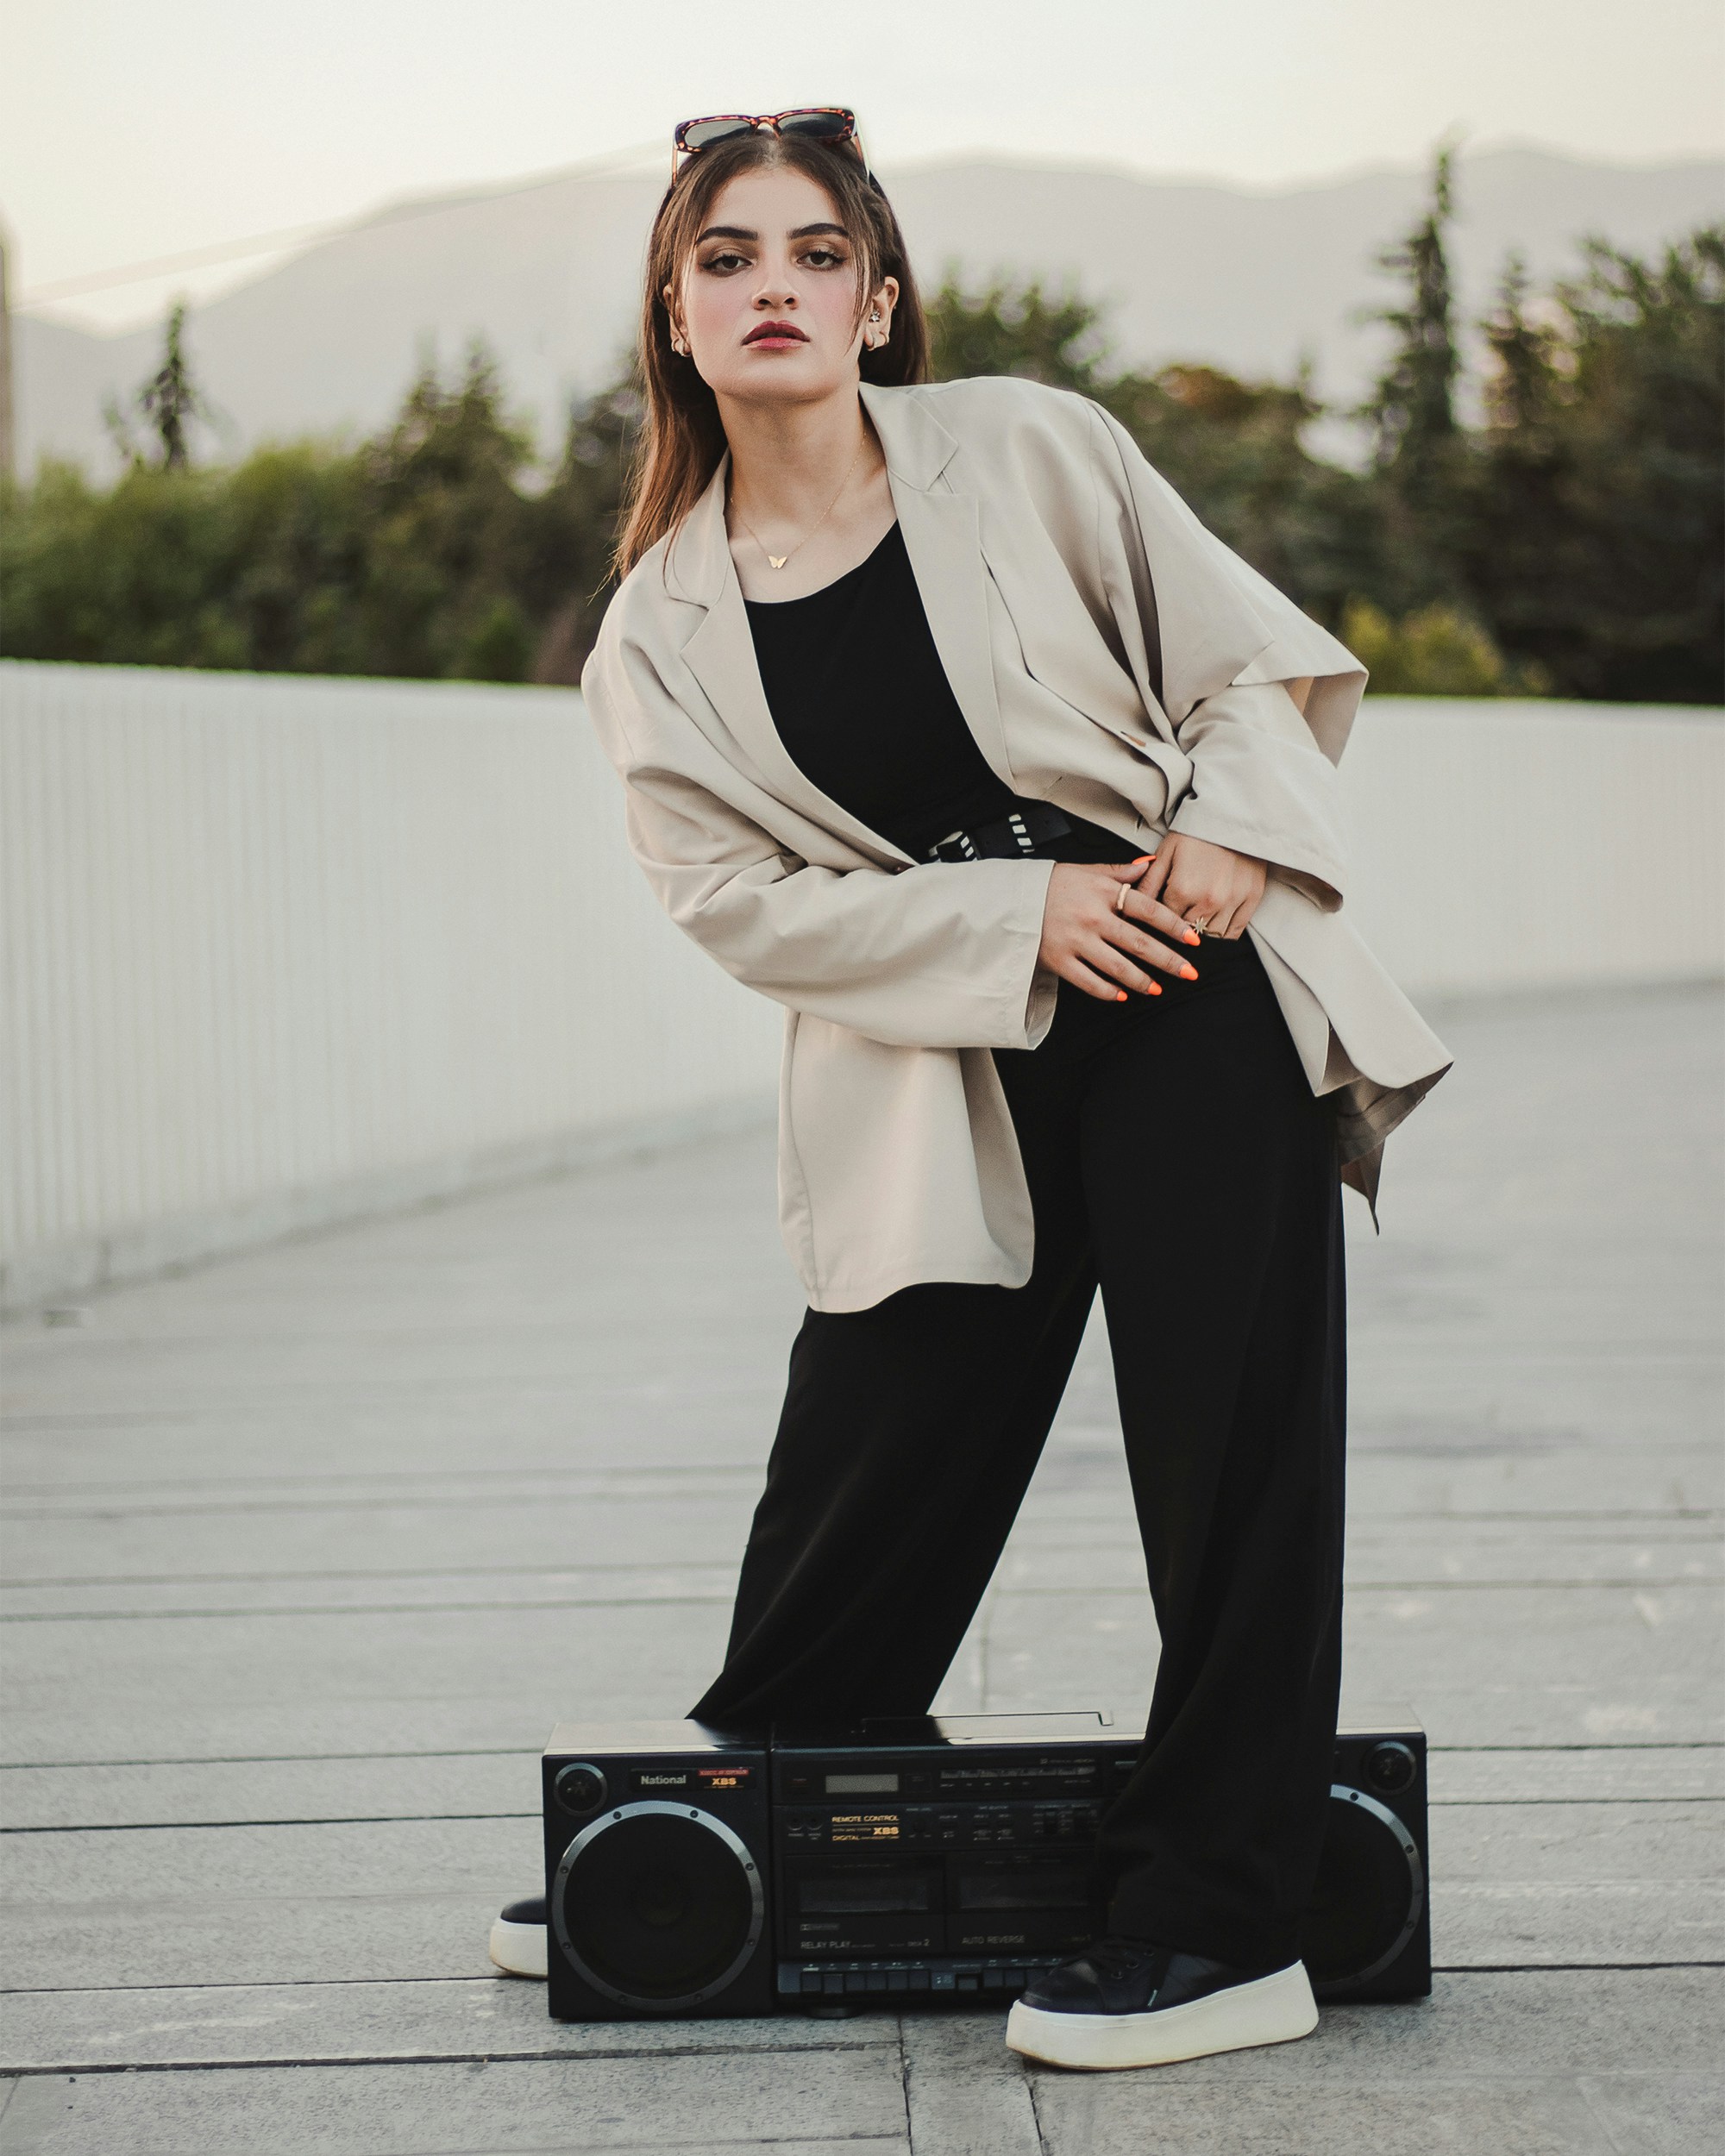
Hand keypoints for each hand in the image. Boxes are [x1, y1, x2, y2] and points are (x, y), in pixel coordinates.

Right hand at [1036, 860, 1206, 1001]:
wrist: (1011, 900)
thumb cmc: (1052, 885)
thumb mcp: (1087, 871)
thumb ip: (1120, 872)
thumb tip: (1150, 866)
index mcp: (1102, 892)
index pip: (1147, 909)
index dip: (1173, 925)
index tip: (1193, 939)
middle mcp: (1091, 917)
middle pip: (1139, 943)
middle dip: (1168, 960)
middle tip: (1190, 973)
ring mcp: (1075, 941)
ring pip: (1117, 967)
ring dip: (1142, 981)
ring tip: (1158, 988)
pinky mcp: (1058, 961)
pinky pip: (1088, 981)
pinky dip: (1107, 991)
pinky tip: (1122, 995)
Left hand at [1135, 833, 1265, 940]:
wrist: (1235, 814)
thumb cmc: (1196, 832)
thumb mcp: (1166, 852)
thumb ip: (1148, 884)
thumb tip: (1128, 909)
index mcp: (1183, 889)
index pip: (1164, 921)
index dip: (1159, 922)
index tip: (1158, 920)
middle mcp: (1208, 900)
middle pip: (1187, 933)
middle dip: (1178, 931)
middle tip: (1174, 926)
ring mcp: (1232, 902)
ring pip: (1211, 938)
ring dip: (1200, 936)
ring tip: (1193, 927)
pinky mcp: (1251, 900)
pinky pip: (1234, 932)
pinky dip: (1222, 936)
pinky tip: (1213, 929)